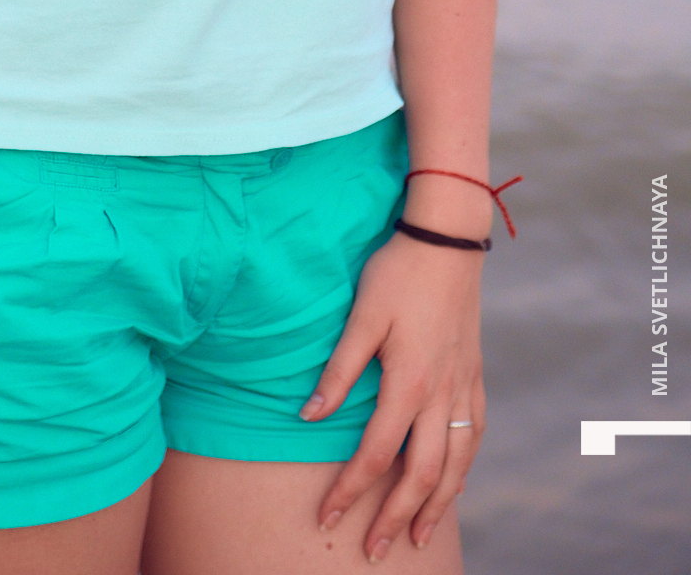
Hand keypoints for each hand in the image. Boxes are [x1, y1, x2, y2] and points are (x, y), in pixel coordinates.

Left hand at [300, 232, 484, 561]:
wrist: (447, 240)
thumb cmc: (396, 273)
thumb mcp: (360, 316)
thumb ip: (338, 370)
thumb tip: (309, 417)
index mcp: (409, 382)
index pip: (377, 454)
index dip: (351, 490)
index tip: (329, 517)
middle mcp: (442, 393)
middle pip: (421, 475)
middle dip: (395, 517)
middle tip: (371, 550)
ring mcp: (464, 386)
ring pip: (456, 465)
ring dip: (436, 506)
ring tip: (417, 537)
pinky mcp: (475, 375)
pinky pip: (473, 436)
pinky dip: (463, 469)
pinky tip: (453, 484)